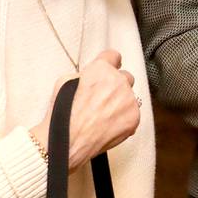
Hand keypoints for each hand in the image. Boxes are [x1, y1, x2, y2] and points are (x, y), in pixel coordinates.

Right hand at [32, 50, 140, 170]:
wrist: (68, 141)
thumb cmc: (64, 114)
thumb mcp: (65, 82)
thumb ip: (84, 74)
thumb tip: (91, 76)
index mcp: (101, 69)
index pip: (114, 56)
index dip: (109, 63)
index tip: (110, 68)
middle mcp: (118, 82)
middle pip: (125, 77)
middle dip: (116, 85)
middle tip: (103, 98)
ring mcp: (128, 101)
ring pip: (130, 97)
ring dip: (120, 103)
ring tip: (103, 116)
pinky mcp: (134, 118)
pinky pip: (132, 114)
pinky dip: (123, 119)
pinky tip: (108, 125)